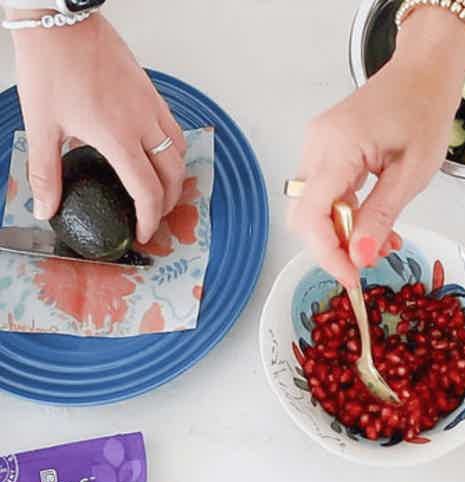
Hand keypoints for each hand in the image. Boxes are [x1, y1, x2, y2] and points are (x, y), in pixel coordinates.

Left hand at [9, 11, 185, 242]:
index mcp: (117, 137)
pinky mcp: (150, 91)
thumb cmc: (49, 66)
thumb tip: (45, 207)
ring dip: (175, 177)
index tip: (141, 232)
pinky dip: (172, 149)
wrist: (58, 21)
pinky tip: (155, 152)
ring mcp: (150, 105)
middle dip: (167, 204)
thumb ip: (45, 172)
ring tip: (161, 189)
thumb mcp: (40, 125)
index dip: (148, 219)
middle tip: (152, 217)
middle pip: (173, 176)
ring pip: (179, 152)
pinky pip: (173, 128)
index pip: (147, 191)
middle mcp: (142, 123)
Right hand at [288, 8, 464, 287]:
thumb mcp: (412, 173)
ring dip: (341, 234)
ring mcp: (316, 147)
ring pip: (313, 209)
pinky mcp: (324, 151)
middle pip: (305, 216)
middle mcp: (316, 145)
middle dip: (333, 247)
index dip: (327, 253)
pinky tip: (372, 224)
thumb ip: (382, 216)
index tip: (352, 277)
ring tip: (381, 243)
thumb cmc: (424, 113)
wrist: (422, 73)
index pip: (313, 214)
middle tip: (368, 262)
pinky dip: (344, 217)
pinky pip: (324, 195)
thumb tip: (360, 256)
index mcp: (338, 147)